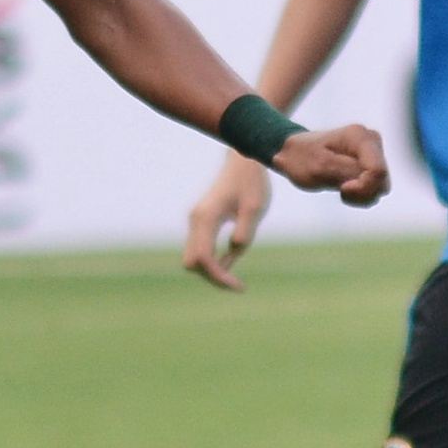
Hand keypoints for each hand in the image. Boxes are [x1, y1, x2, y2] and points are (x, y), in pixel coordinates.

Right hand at [182, 154, 271, 289]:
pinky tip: (230, 265)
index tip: (239, 286)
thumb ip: (244, 232)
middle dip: (211, 277)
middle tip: (237, 285)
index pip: (204, 258)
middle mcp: (196, 220)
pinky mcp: (201, 221)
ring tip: (235, 280)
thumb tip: (232, 254)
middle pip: (192, 262)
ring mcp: (196, 220)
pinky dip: (210, 262)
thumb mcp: (254, 208)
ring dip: (211, 271)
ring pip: (193, 258)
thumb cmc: (252, 183)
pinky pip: (199, 249)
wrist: (243, 162)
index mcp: (206, 217)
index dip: (218, 277)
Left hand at [271, 124, 388, 207]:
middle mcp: (371, 140)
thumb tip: (373, 178)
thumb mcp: (319, 167)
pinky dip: (362, 194)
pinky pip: (376, 187)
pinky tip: (344, 189)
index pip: (377, 170)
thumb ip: (348, 172)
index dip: (363, 187)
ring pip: (382, 185)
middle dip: (362, 192)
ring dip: (362, 195)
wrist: (293, 152)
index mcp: (359, 136)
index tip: (342, 188)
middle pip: (382, 179)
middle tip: (339, 190)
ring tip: (340, 190)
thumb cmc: (302, 158)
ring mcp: (373, 151)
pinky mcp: (371, 163)